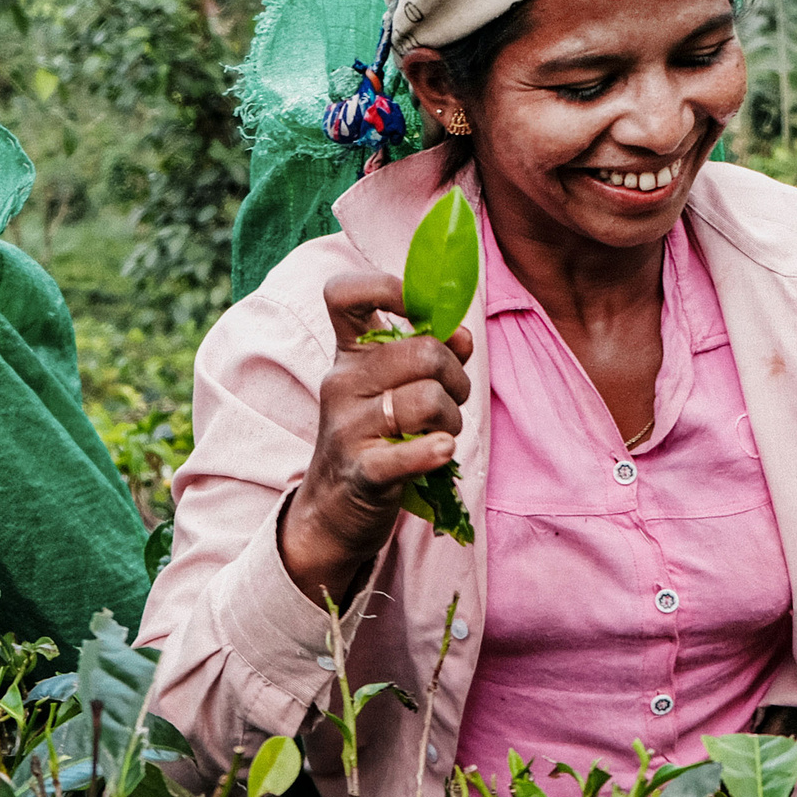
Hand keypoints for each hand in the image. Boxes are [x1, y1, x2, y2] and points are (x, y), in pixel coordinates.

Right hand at [278, 270, 473, 603]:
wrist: (333, 509)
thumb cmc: (374, 437)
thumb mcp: (393, 387)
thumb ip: (430, 354)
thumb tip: (463, 334)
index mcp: (348, 354)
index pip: (345, 293)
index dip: (387, 286)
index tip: (418, 310)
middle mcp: (341, 383)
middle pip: (423, 351)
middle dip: (455, 376)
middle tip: (450, 399)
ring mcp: (347, 427)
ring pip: (428, 398)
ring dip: (452, 418)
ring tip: (441, 432)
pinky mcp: (362, 471)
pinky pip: (407, 452)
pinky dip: (432, 451)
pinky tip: (440, 451)